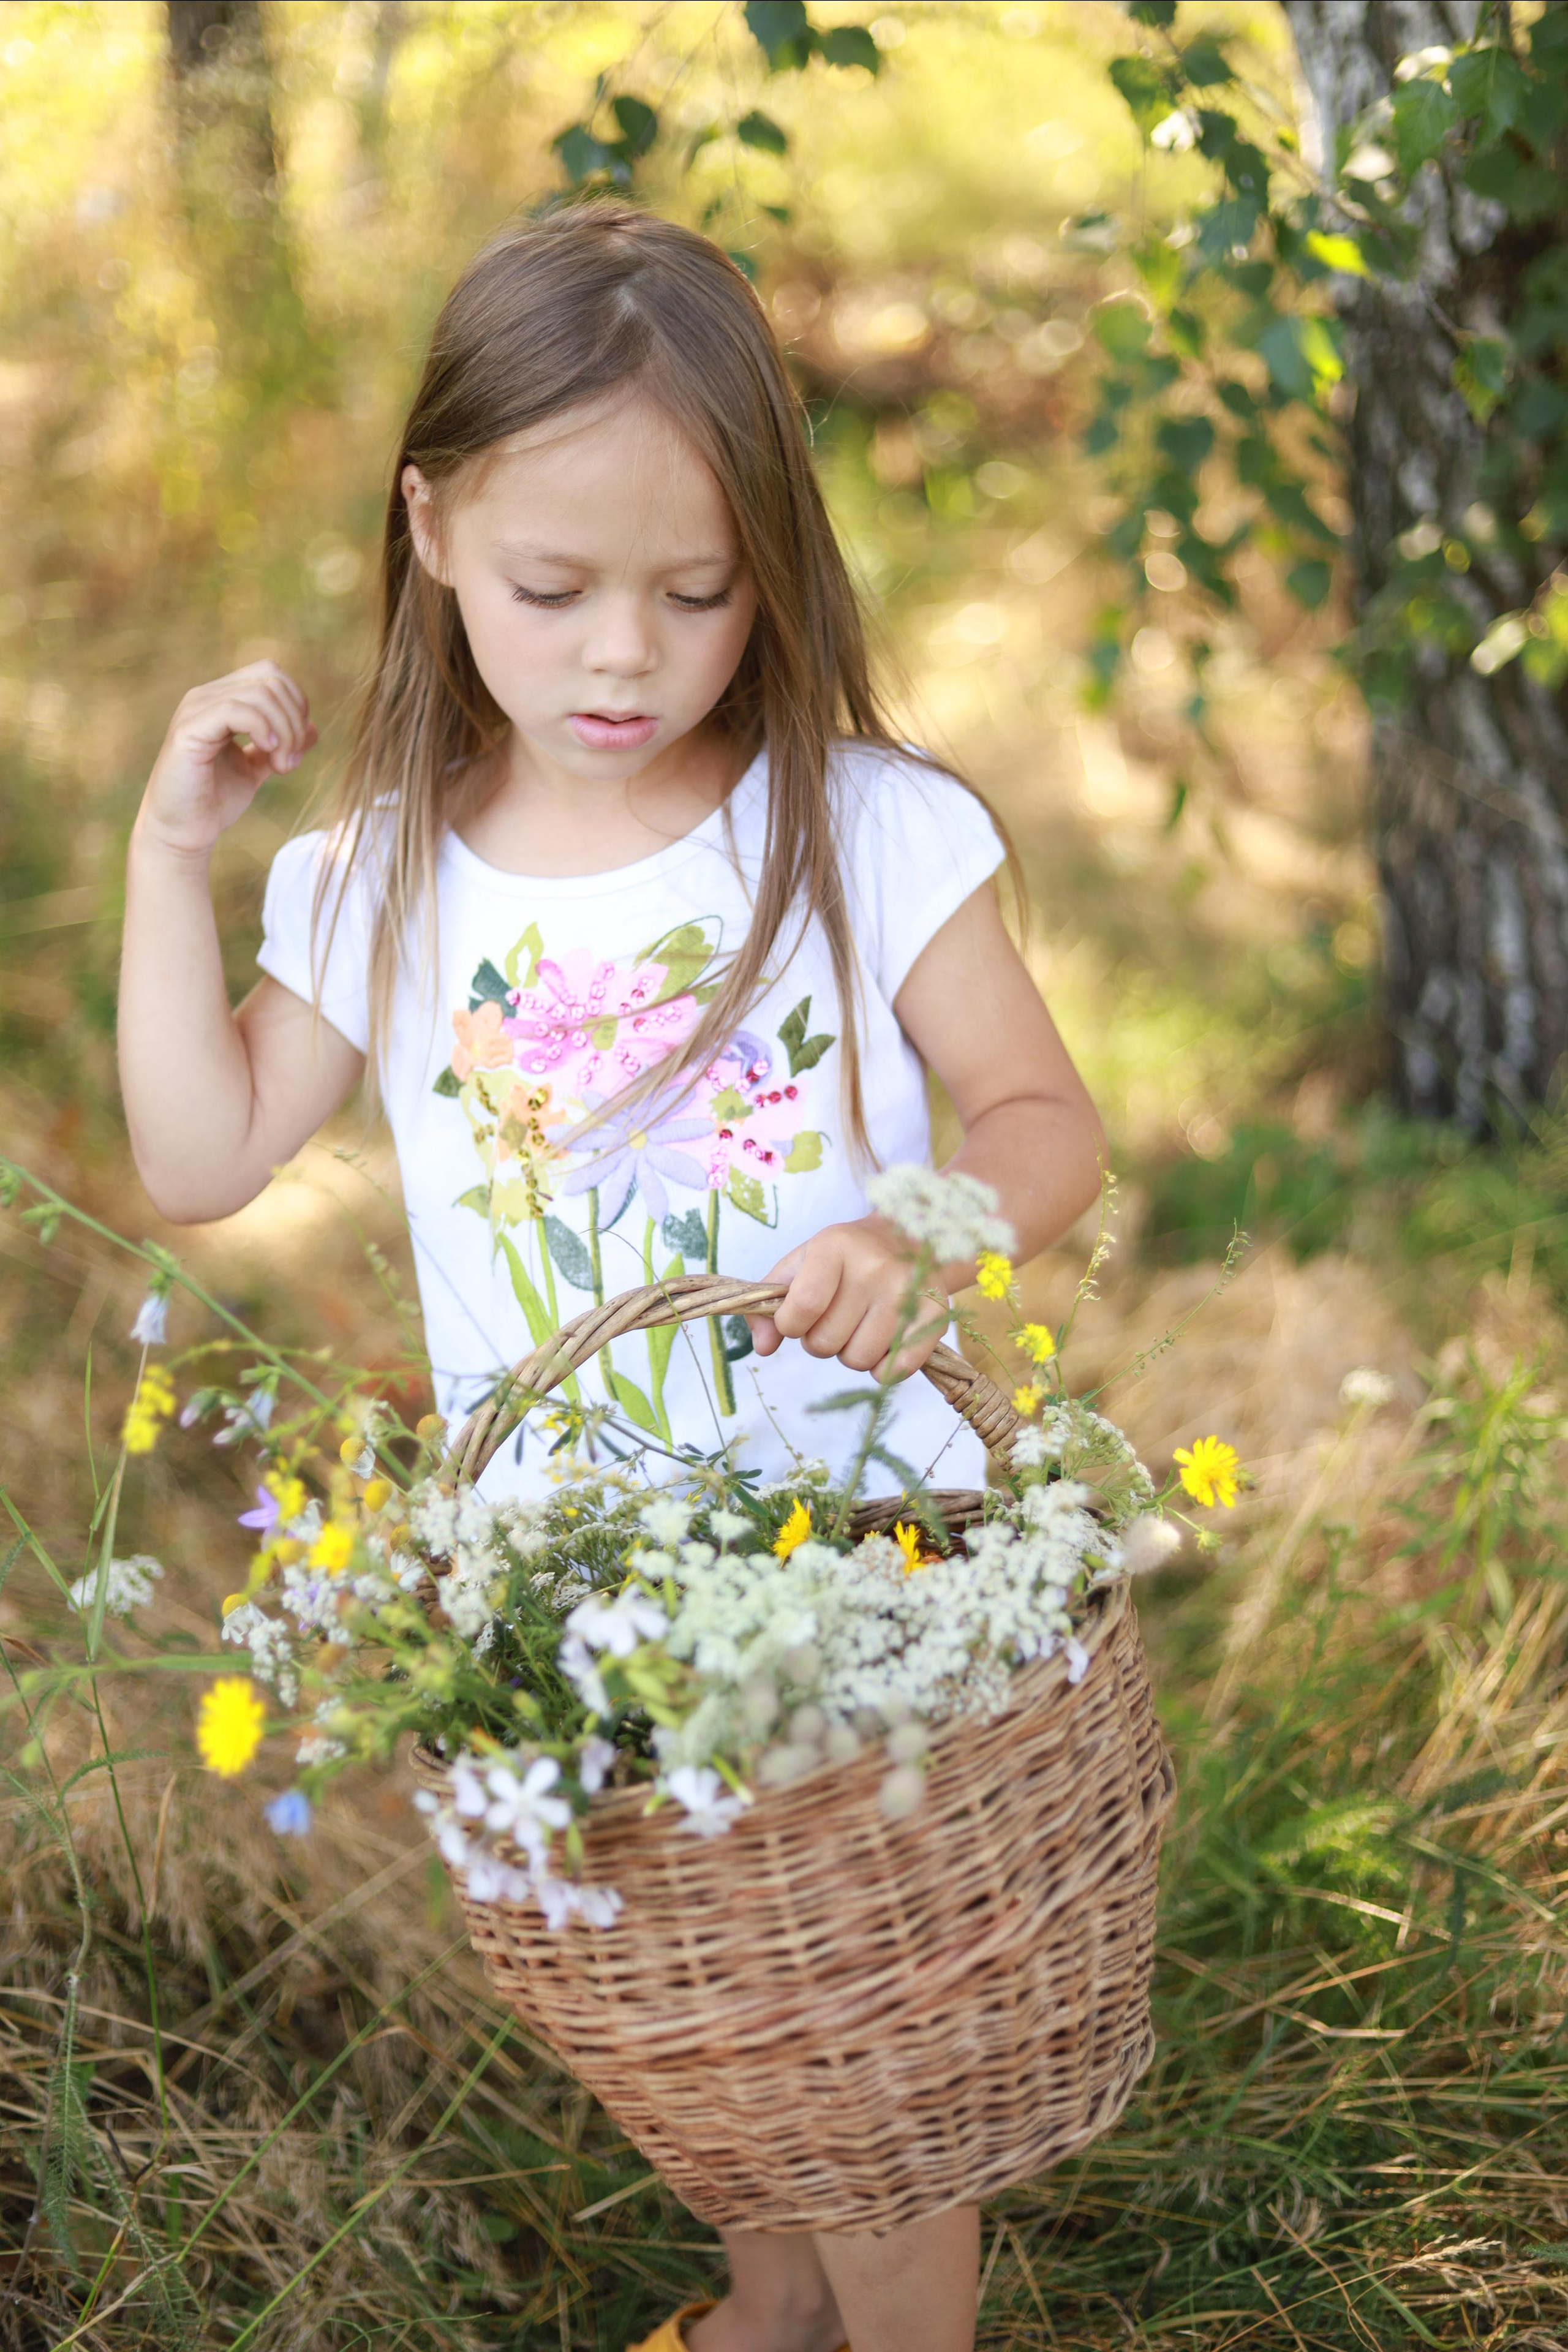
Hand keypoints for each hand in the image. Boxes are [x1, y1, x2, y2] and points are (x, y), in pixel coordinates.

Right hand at [136, 659, 317, 860]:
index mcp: (221, 699)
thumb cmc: (215, 801)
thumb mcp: (257, 768)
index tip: (296, 747)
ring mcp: (195, 709)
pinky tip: (268, 754)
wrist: (181, 831)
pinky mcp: (188, 730)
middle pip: (271, 679)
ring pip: (260, 693)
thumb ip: (282, 745)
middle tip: (290, 763)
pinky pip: (235, 709)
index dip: (297, 704)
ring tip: (281, 767)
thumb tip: (314, 727)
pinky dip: (263, 729)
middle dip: (294, 720)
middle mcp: (205, 696)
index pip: (270, 673)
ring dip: (284, 732)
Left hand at [749, 1216, 949, 1379]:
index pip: (803, 1306)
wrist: (909, 1238)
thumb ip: (771, 1302)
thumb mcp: (801, 1263)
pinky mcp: (935, 1315)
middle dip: (820, 1340)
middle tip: (834, 1318)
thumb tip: (763, 1347)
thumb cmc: (845, 1257)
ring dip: (850, 1353)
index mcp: (836, 1246)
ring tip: (859, 1326)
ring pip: (858, 1361)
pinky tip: (883, 1343)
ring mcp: (908, 1292)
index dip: (790, 1325)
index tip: (797, 1318)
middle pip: (826, 1343)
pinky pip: (895, 1370)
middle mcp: (875, 1267)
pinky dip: (883, 1369)